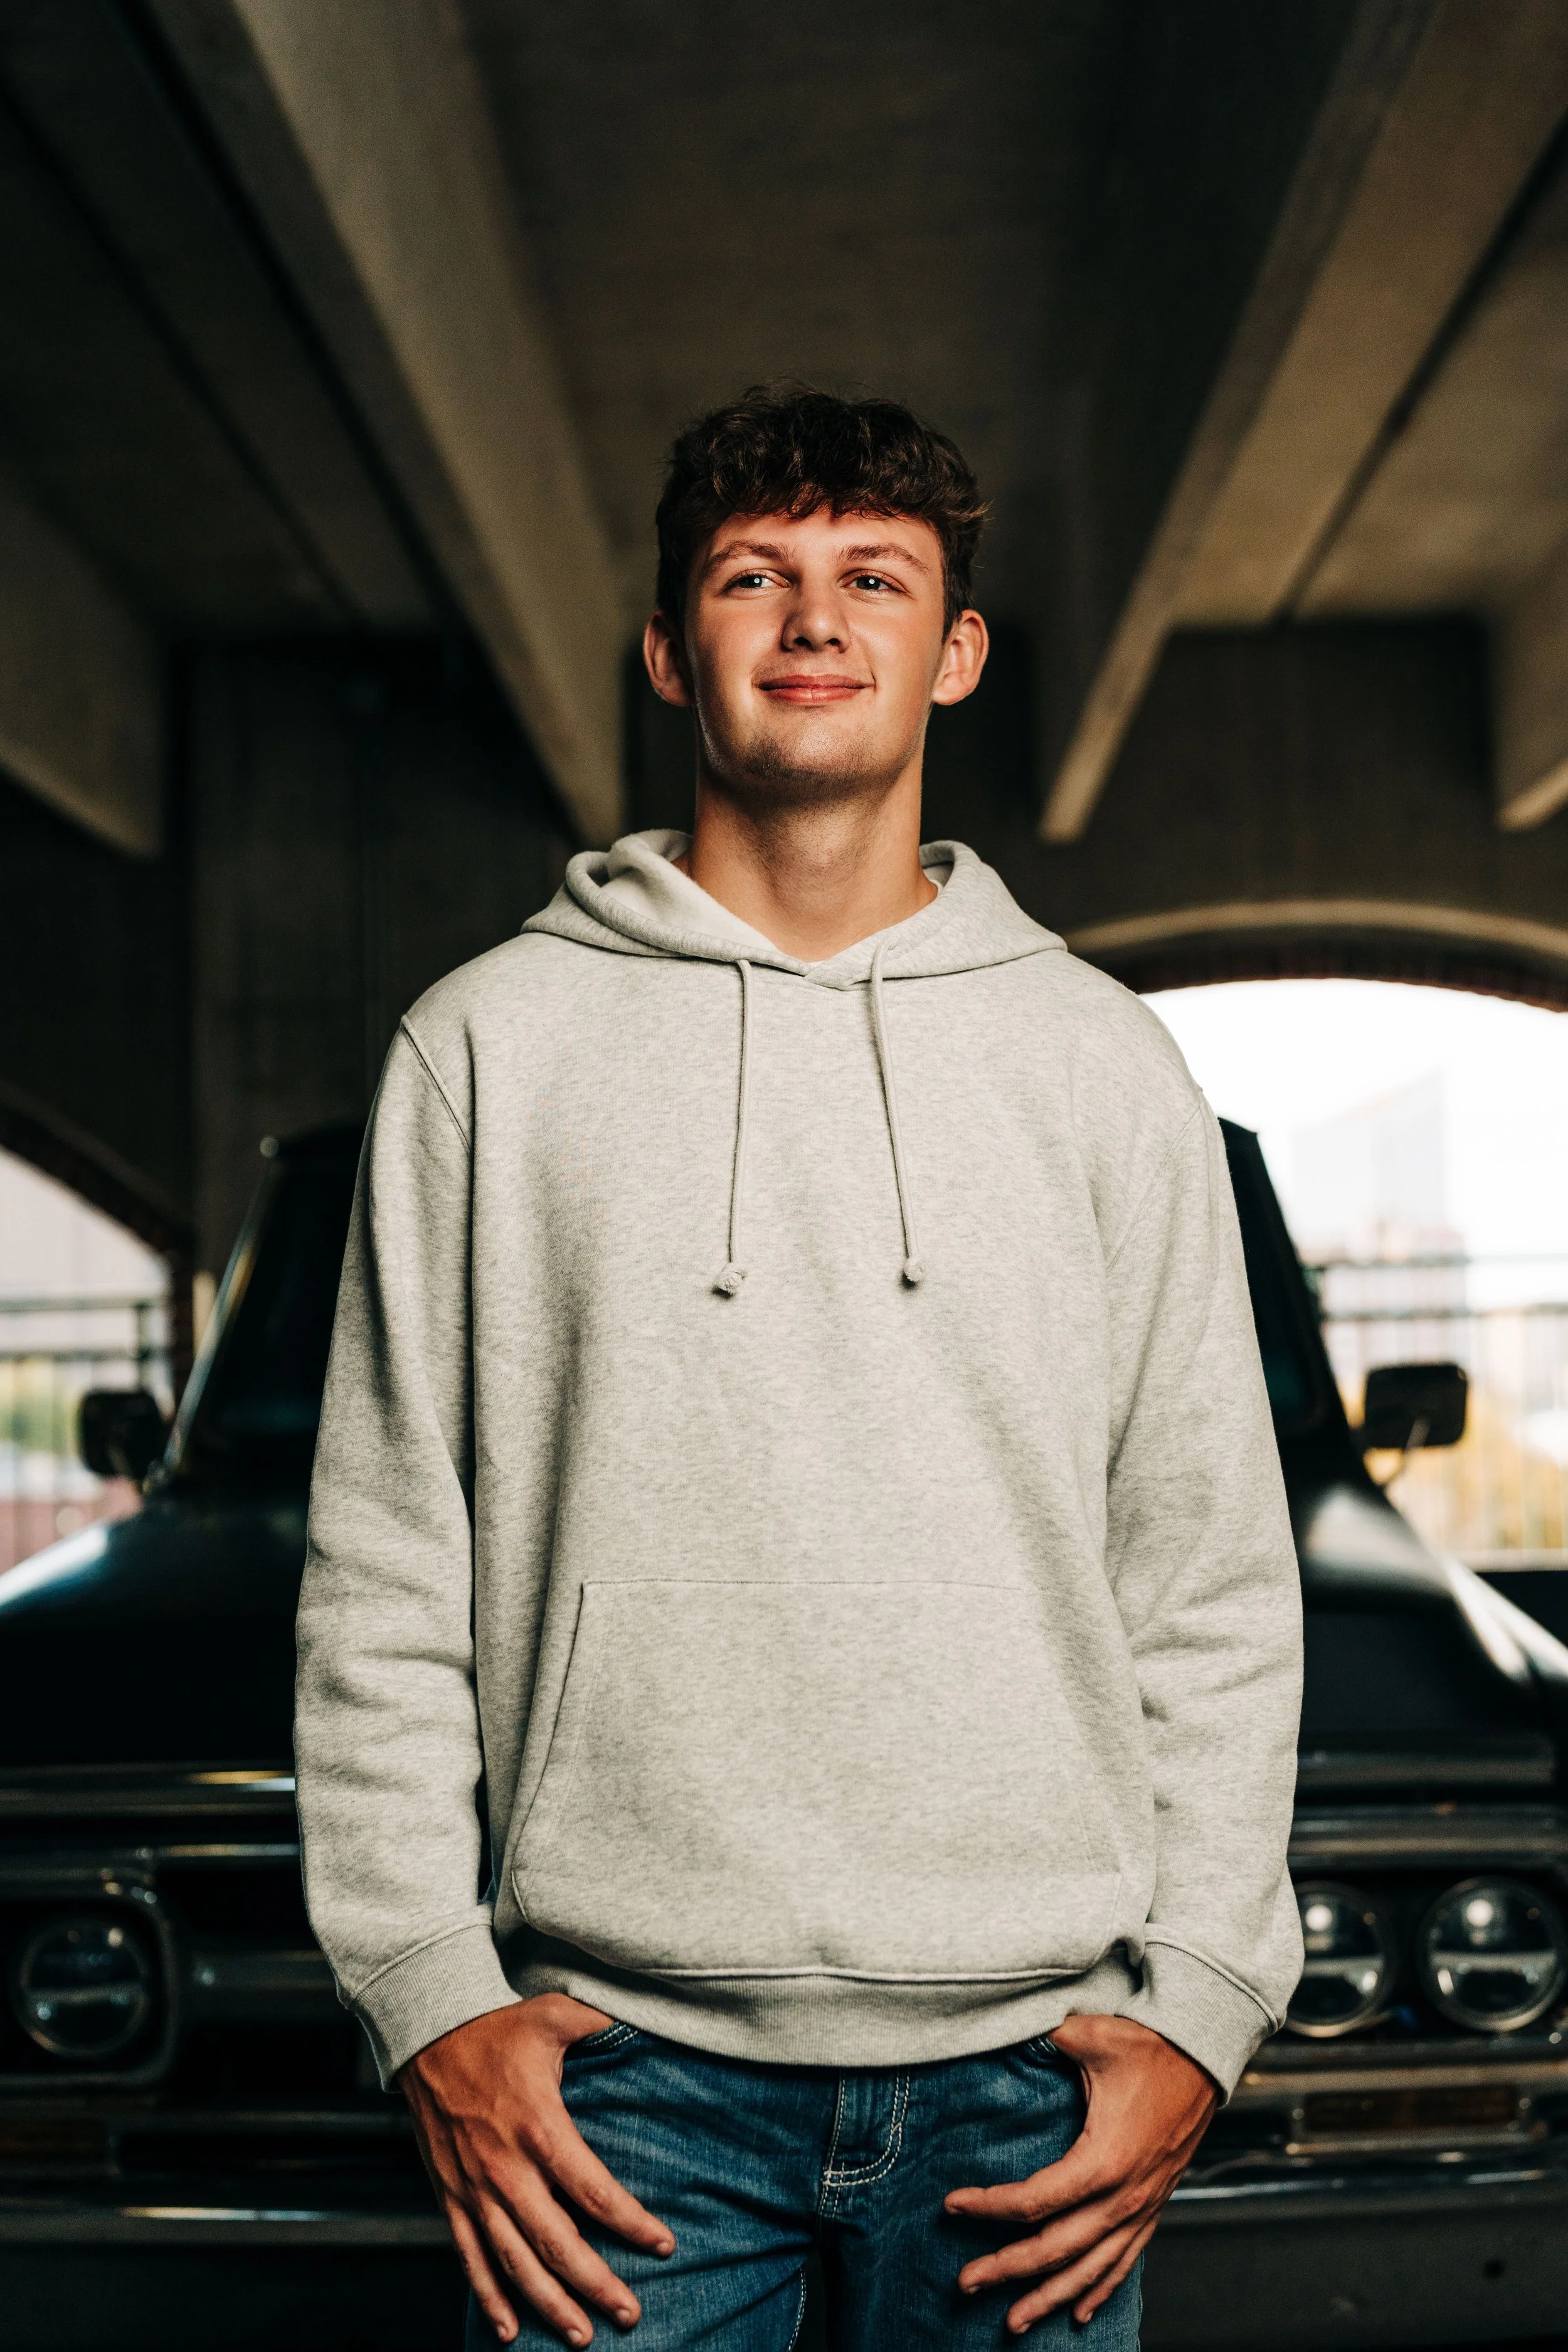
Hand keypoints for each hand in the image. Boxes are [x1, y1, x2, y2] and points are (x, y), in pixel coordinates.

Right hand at [400, 1993, 674, 2345]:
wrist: (427, 2034)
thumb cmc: (498, 2027)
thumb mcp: (556, 2014)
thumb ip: (602, 2021)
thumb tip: (647, 2017)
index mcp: (539, 2126)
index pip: (593, 2189)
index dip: (630, 2223)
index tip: (663, 2245)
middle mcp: (506, 2167)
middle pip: (556, 2242)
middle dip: (596, 2283)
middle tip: (630, 2314)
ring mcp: (475, 2188)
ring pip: (514, 2262)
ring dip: (548, 2304)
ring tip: (582, 2336)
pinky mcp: (450, 2196)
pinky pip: (470, 2257)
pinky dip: (489, 2296)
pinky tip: (509, 2330)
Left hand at [945, 2013, 1215, 2334]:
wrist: (1206, 2058)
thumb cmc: (1151, 2045)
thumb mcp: (1093, 2034)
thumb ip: (1048, 2035)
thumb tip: (1008, 2026)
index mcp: (1105, 2159)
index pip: (1035, 2201)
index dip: (990, 2207)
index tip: (952, 2206)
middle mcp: (1125, 2195)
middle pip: (1056, 2248)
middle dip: (1008, 2269)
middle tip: (964, 2283)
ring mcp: (1142, 2206)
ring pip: (1090, 2268)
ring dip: (1050, 2296)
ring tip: (1013, 2322)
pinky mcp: (1153, 2205)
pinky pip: (1125, 2259)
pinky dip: (1100, 2288)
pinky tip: (1081, 2312)